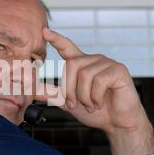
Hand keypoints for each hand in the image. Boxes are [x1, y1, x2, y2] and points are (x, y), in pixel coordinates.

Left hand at [35, 28, 153, 154]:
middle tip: (76, 104)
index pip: (67, 47)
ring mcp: (107, 63)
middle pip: (71, 65)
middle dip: (69, 89)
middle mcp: (94, 60)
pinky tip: (99, 103)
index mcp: (82, 65)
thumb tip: (35, 91)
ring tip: (90, 105)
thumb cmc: (96, 112)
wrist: (117, 123)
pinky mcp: (118, 70)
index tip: (44, 31)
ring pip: (84, 74)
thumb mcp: (70, 104)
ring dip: (84, 96)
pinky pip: (99, 80)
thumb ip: (55, 95)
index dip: (56, 39)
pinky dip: (95, 96)